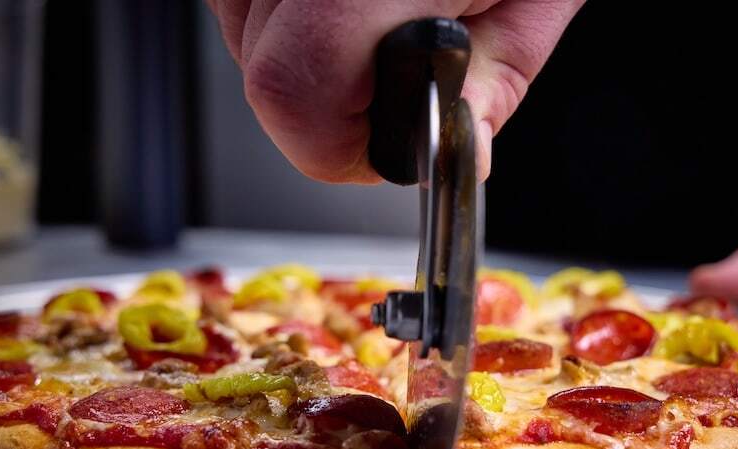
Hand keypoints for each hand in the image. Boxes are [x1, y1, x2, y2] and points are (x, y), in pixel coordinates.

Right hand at [208, 0, 582, 182]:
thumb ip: (495, 78)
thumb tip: (461, 144)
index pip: (292, 94)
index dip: (338, 146)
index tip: (384, 143)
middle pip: (263, 76)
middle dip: (332, 104)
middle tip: (397, 68)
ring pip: (242, 36)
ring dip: (304, 53)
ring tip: (377, 10)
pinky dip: (283, 11)